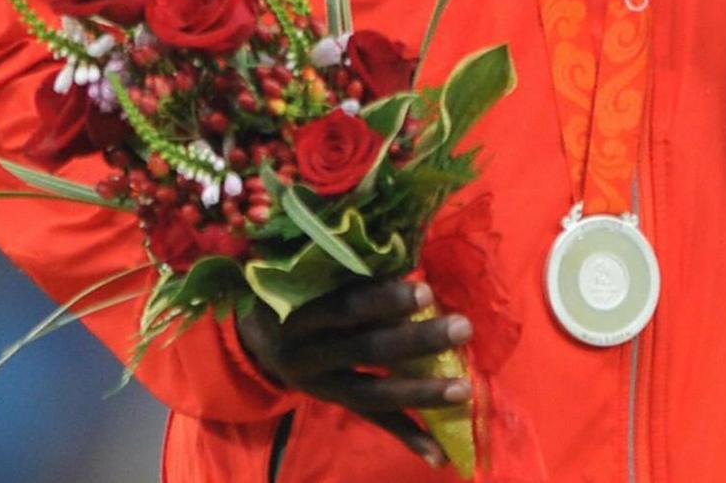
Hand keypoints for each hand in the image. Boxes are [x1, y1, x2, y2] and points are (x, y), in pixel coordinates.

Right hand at [234, 278, 469, 467]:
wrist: (261, 340)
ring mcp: (323, 387)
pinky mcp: (338, 405)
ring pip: (374, 393)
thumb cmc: (302, 296)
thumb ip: (354, 279)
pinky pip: (375, 422)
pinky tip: (440, 456)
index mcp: (303, 317)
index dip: (386, 300)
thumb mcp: (314, 283)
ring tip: (464, 390)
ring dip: (421, 394)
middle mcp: (309, 356)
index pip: (347, 308)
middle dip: (418, 340)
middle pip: (367, 350)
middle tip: (463, 327)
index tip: (427, 292)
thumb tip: (412, 269)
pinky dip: (409, 437)